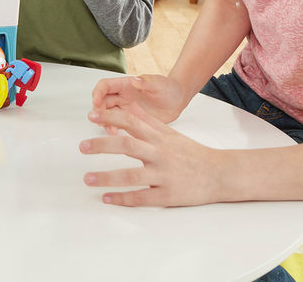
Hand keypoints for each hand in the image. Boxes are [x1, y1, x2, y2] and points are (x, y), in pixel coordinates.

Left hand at [79, 103, 225, 206]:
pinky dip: (123, 199)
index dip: (109, 117)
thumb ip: (148, 120)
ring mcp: (164, 175)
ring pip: (132, 175)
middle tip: (81, 147)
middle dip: (102, 145)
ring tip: (87, 178)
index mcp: (158, 137)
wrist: (220, 174)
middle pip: (127, 146)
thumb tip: (130, 104)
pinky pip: (143, 197)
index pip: (130, 122)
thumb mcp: (170, 132)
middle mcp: (159, 154)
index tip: (90, 115)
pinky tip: (107, 198)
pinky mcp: (169, 195)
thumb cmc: (191, 152)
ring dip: (107, 177)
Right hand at [90, 74, 186, 124]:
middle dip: (98, 110)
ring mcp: (125, 108)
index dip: (97, 93)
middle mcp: (122, 96)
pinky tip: (117, 134)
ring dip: (104, 120)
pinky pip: (116, 123)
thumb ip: (147, 81)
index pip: (105, 86)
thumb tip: (135, 80)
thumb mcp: (160, 84)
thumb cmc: (169, 89)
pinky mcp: (130, 119)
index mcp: (125, 85)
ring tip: (110, 130)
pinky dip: (113, 128)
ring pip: (107, 113)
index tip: (96, 103)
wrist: (177, 101)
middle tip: (100, 120)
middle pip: (102, 101)